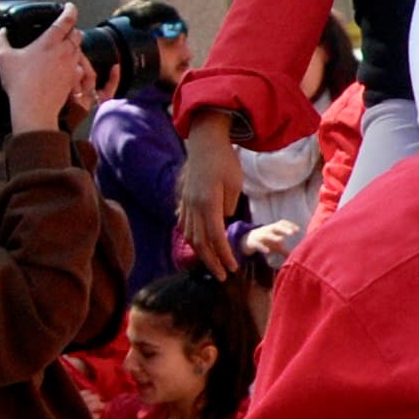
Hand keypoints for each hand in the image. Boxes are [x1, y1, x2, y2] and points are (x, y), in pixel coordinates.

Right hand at [0, 2, 90, 136]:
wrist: (35, 108)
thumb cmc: (19, 82)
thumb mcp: (3, 58)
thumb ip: (0, 41)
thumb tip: (0, 32)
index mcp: (50, 41)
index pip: (66, 20)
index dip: (70, 10)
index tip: (70, 6)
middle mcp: (65, 51)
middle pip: (76, 34)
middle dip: (72, 29)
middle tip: (65, 28)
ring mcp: (71, 65)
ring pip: (79, 49)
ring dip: (74, 45)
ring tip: (64, 47)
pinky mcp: (74, 79)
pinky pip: (79, 66)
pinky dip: (74, 63)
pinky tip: (66, 66)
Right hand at [179, 111, 244, 276]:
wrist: (204, 142)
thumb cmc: (224, 161)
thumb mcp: (235, 183)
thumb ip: (229, 206)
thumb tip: (223, 221)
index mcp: (208, 203)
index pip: (216, 237)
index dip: (224, 255)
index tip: (233, 268)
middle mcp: (193, 206)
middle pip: (201, 242)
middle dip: (212, 262)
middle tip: (223, 276)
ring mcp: (186, 204)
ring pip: (191, 236)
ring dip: (202, 253)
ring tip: (213, 264)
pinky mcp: (184, 200)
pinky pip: (186, 226)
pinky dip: (194, 240)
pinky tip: (201, 246)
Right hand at [244, 219, 300, 264]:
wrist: (248, 240)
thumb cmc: (266, 241)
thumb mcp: (275, 245)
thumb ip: (284, 250)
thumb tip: (294, 258)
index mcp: (273, 228)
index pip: (282, 223)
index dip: (290, 225)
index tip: (298, 230)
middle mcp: (267, 230)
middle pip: (276, 227)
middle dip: (284, 229)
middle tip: (292, 233)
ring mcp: (260, 235)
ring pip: (266, 235)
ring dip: (273, 236)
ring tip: (281, 240)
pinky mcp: (253, 242)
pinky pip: (257, 244)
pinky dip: (262, 247)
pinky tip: (267, 251)